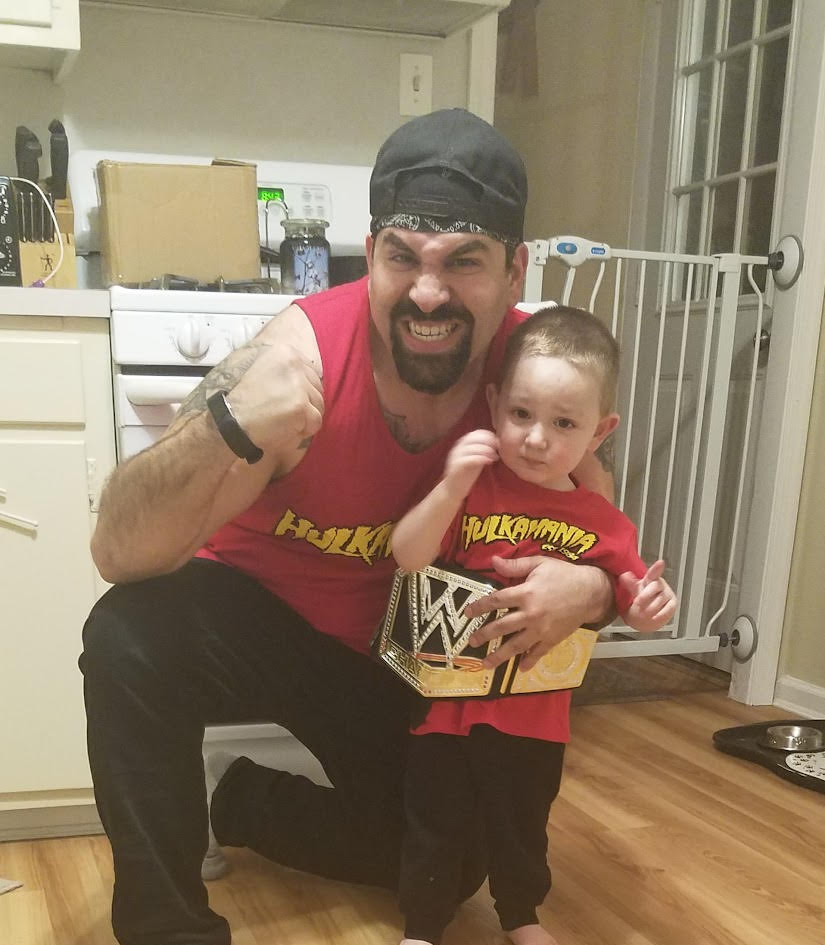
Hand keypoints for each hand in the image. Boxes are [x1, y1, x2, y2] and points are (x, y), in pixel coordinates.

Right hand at [228, 343, 323, 451]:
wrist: (229, 419)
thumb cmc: (242, 399)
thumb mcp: (261, 367)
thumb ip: (285, 367)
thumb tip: (308, 372)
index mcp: (285, 352)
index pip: (311, 372)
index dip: (302, 390)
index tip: (286, 399)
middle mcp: (294, 364)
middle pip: (317, 388)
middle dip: (305, 404)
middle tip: (282, 412)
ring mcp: (298, 385)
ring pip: (318, 406)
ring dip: (304, 417)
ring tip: (281, 419)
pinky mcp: (300, 406)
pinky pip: (315, 422)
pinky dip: (303, 430)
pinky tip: (284, 427)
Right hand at [442, 429, 498, 499]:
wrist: (453, 490)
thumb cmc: (466, 474)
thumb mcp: (476, 458)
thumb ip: (483, 450)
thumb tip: (497, 443)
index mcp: (462, 444)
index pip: (477, 432)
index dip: (489, 436)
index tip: (498, 444)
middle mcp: (458, 447)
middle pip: (475, 437)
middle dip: (489, 442)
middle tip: (498, 450)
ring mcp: (456, 456)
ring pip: (473, 447)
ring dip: (487, 450)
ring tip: (495, 457)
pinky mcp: (457, 466)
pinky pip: (470, 458)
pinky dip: (482, 458)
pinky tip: (489, 462)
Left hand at [464, 555, 612, 670]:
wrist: (591, 592)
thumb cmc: (564, 574)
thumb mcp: (539, 563)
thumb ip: (515, 565)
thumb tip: (493, 561)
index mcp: (526, 593)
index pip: (496, 600)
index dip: (480, 606)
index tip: (468, 612)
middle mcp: (531, 614)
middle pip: (502, 627)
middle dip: (484, 635)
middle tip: (471, 641)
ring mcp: (541, 630)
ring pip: (517, 645)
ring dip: (500, 655)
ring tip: (485, 664)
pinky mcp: (553, 639)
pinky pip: (538, 653)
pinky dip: (529, 662)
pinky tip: (519, 669)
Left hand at [619, 560, 676, 631]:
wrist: (649, 610)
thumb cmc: (644, 595)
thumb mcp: (635, 588)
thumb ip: (629, 582)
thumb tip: (623, 575)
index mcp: (651, 579)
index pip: (654, 572)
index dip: (657, 568)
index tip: (661, 562)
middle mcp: (661, 585)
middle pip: (655, 587)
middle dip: (645, 596)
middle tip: (637, 603)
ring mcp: (668, 594)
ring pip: (659, 600)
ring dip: (649, 607)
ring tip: (642, 612)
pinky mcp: (673, 604)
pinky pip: (668, 609)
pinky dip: (660, 615)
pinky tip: (654, 617)